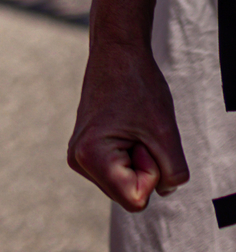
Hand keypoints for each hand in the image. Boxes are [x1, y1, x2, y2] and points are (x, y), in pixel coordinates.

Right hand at [68, 41, 188, 210]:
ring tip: (131, 126)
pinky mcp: (86, 150)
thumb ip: (172, 174)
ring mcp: (80, 156)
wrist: (117, 52)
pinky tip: (125, 127)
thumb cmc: (139, 86)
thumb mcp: (166, 135)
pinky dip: (131, 153)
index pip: (136, 199)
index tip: (143, 138)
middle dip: (144, 166)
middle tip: (137, 129)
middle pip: (129, 193)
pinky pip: (121, 171)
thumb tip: (164, 190)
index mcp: (90, 158)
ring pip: (126, 183)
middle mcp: (78, 160)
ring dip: (138, 159)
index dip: (152, 172)